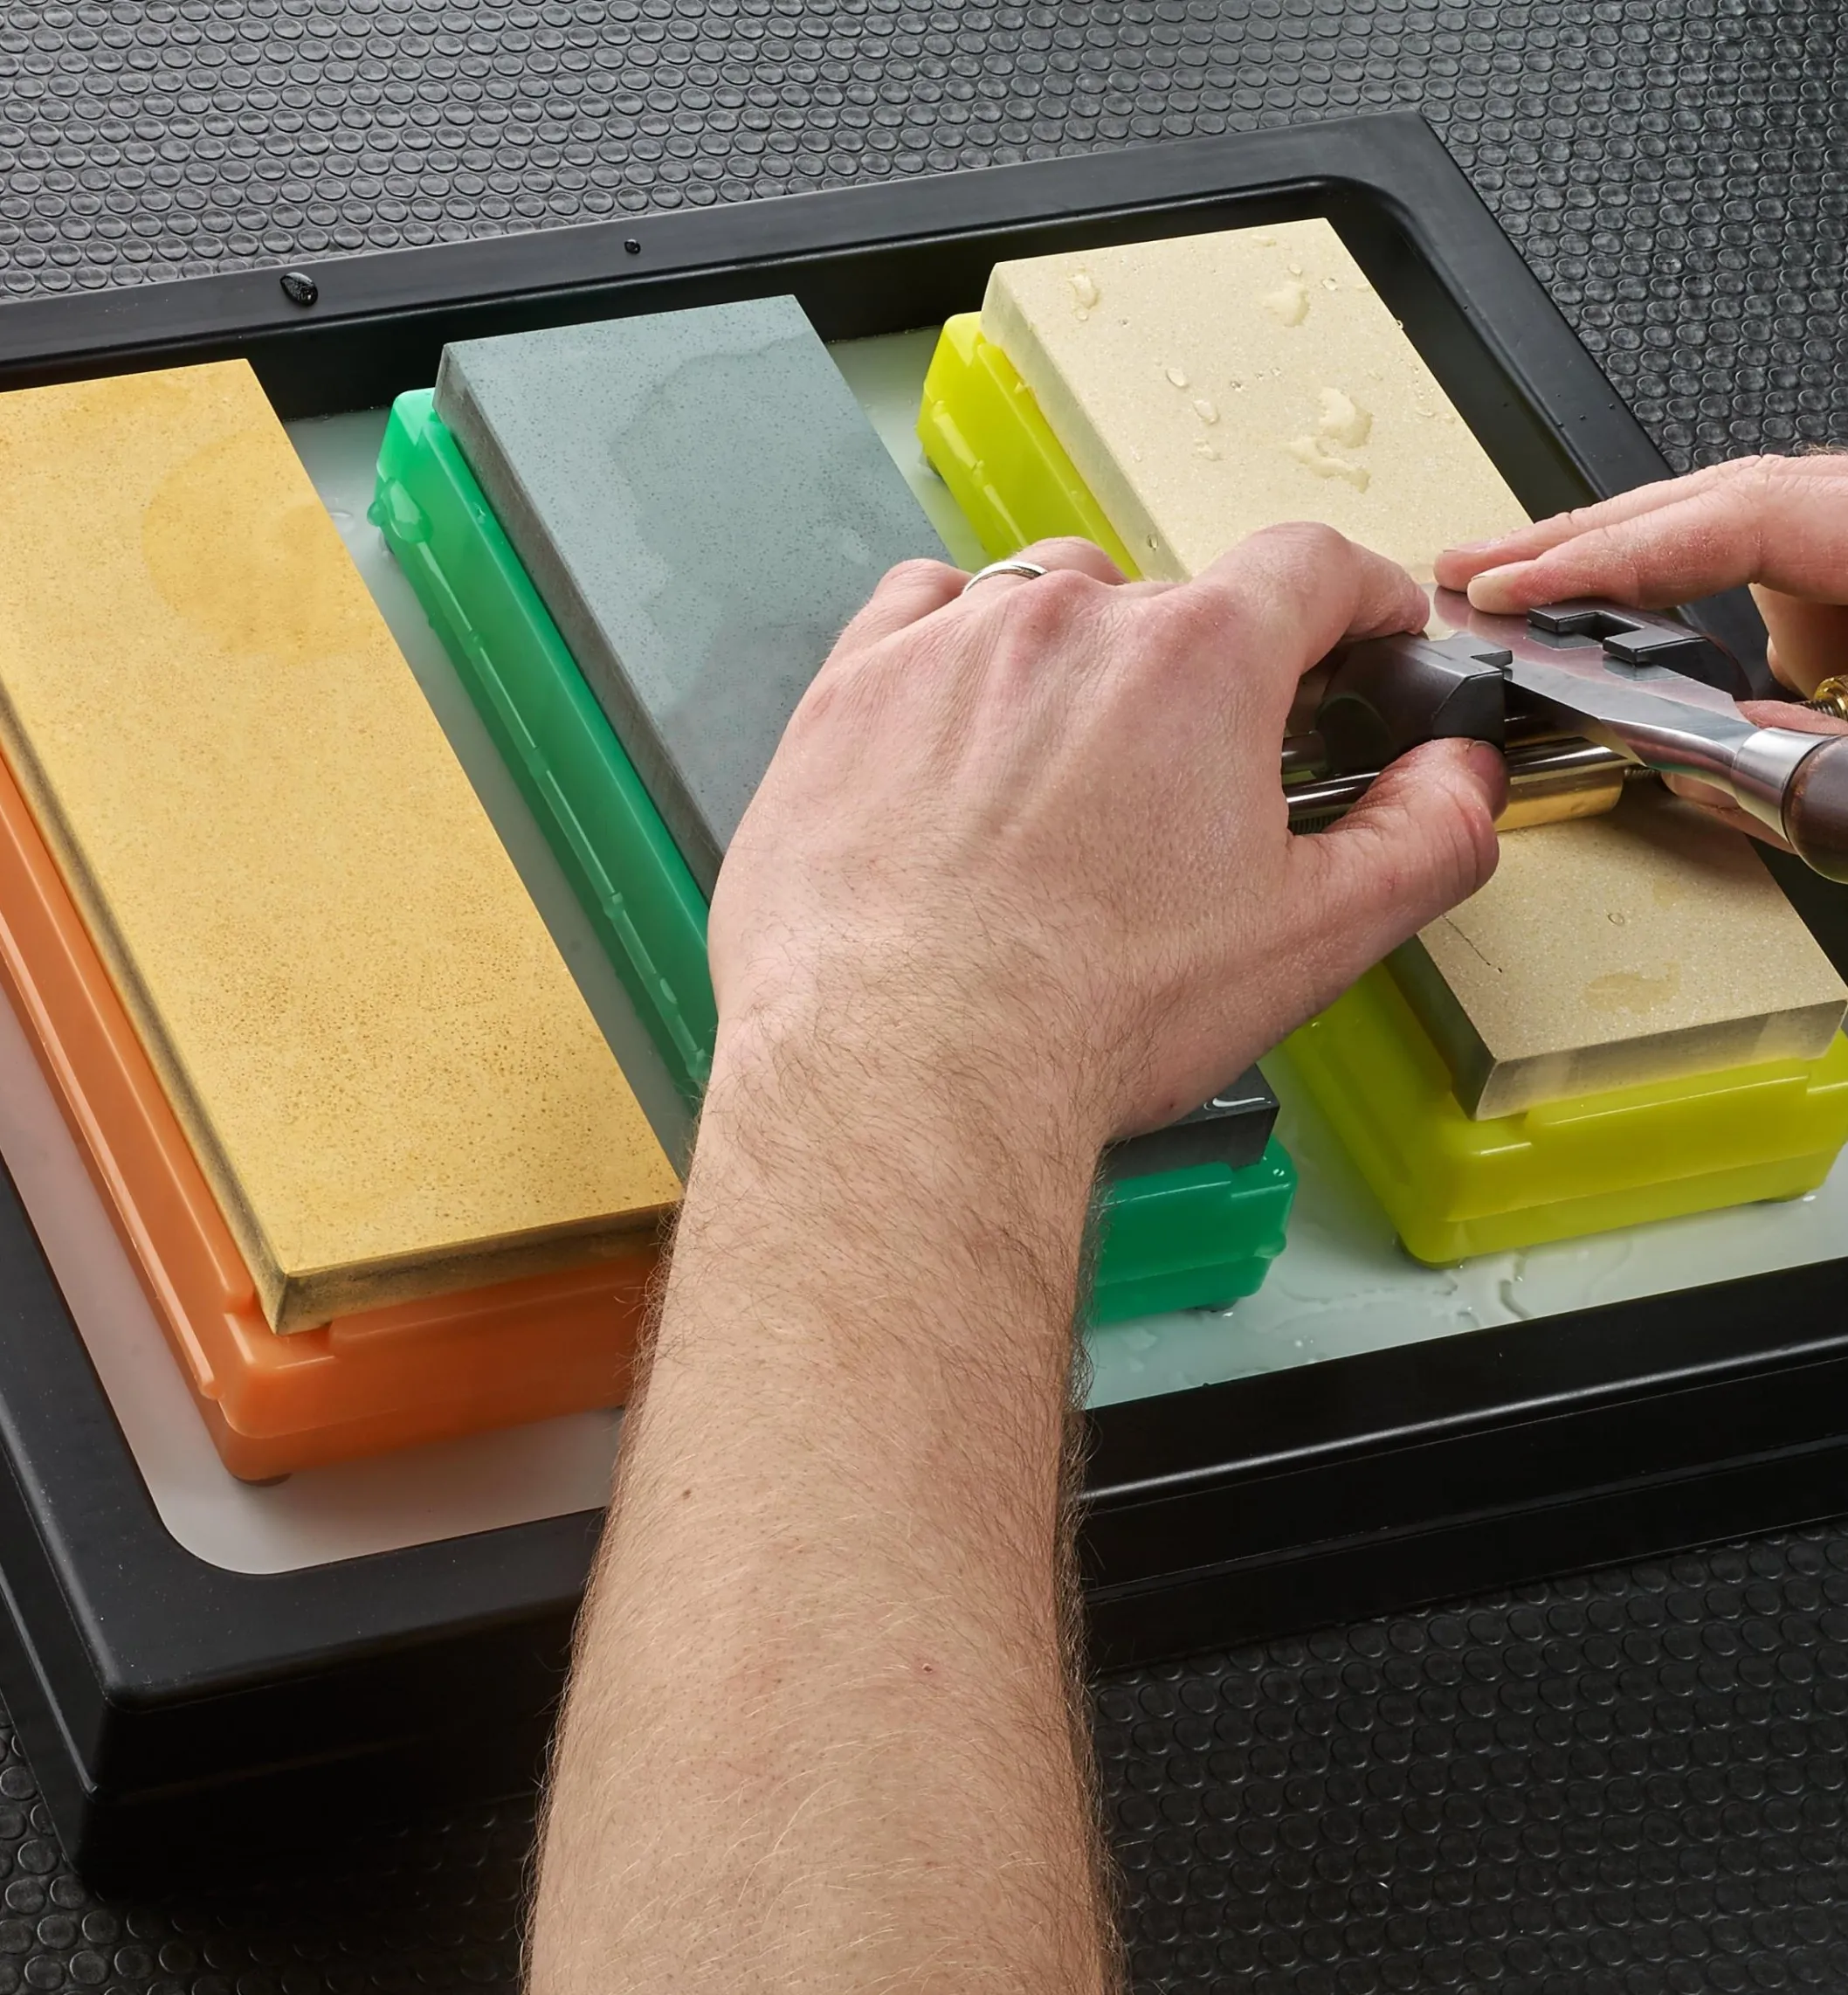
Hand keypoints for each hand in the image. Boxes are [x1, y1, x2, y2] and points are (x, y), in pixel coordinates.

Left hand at [708, 525, 1505, 1149]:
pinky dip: (960, 652)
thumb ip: (1424, 838)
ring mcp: (952, 645)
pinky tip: (968, 735)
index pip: (1311, 567)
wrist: (902, 1066)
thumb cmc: (1078, 1013)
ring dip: (1080, 664)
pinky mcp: (854, 687)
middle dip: (1204, 679)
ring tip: (1070, 779)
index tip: (1360, 631)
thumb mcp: (1313, 939)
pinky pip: (924, 614)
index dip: (1355, 599)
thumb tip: (1459, 781)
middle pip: (1175, 603)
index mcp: (1198, 662)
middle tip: (1191, 783)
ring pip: (1048, 603)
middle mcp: (1073, 624)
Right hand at [1434, 454, 1847, 848]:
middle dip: (1579, 541)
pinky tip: (1618, 626)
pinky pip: (1760, 571)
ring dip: (1623, 573)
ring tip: (1519, 590)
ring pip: (1727, 530)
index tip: (1513, 593)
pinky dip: (1682, 597)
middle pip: (1712, 499)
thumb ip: (1799, 763)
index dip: (1608, 557)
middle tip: (1474, 569)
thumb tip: (1697, 769)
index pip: (1736, 513)